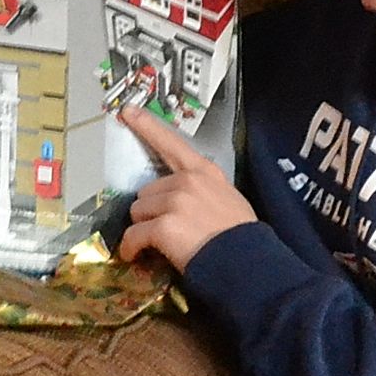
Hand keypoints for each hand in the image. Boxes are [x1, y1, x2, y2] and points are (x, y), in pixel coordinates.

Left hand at [115, 106, 254, 271]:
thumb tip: (180, 200)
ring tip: (160, 243)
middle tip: (166, 229)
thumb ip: (203, 191)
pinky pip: (133, 235)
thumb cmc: (241, 238)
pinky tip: (135, 255)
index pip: (171, 143)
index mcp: (205, 172)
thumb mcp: (228, 200)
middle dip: (151, 210)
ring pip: (138, 211)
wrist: (247, 263)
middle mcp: (188, 181)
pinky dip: (131, 247)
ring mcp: (175, 201)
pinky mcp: (164, 225)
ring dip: (143, 228)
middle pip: (147, 190)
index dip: (147, 127)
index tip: (128, 112)